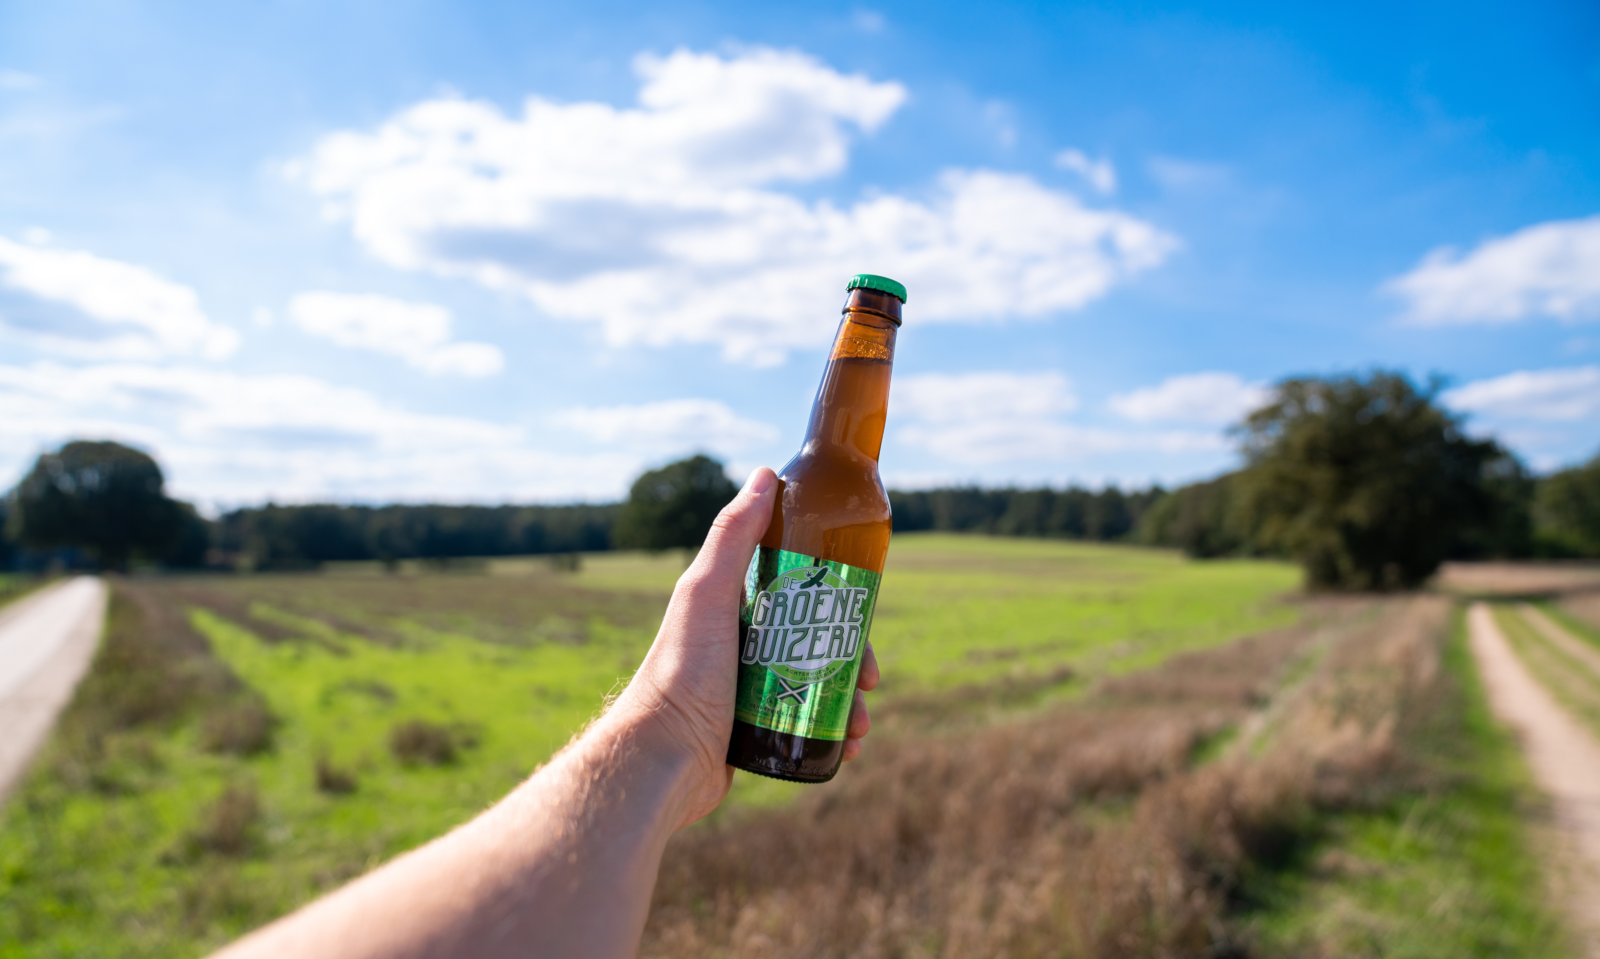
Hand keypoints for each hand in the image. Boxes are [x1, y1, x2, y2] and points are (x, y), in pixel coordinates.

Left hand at [612, 466, 878, 827]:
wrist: (662, 759)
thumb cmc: (681, 672)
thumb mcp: (707, 594)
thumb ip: (732, 536)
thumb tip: (767, 475)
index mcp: (734, 608)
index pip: (800, 590)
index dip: (837, 598)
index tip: (864, 613)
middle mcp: (743, 645)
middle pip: (818, 640)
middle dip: (852, 658)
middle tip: (871, 679)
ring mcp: (751, 689)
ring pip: (818, 684)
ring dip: (849, 701)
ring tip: (860, 724)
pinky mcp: (757, 731)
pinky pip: (806, 725)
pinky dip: (833, 732)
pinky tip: (848, 747)